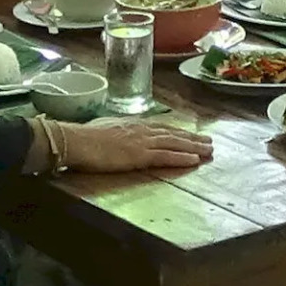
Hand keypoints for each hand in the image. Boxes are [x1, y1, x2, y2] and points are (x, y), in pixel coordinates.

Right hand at [61, 120, 212, 173]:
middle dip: (192, 138)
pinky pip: (165, 156)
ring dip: (193, 147)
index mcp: (132, 124)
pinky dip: (181, 157)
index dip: (177, 132)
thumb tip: (114, 134)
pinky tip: (194, 160)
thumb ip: (113, 132)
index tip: (190, 134)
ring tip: (209, 151)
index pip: (160, 128)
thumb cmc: (82, 137)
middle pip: (172, 133)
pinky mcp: (139, 155)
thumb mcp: (101, 129)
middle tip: (209, 142)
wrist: (76, 140)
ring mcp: (141, 141)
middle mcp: (141, 130)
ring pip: (174, 143)